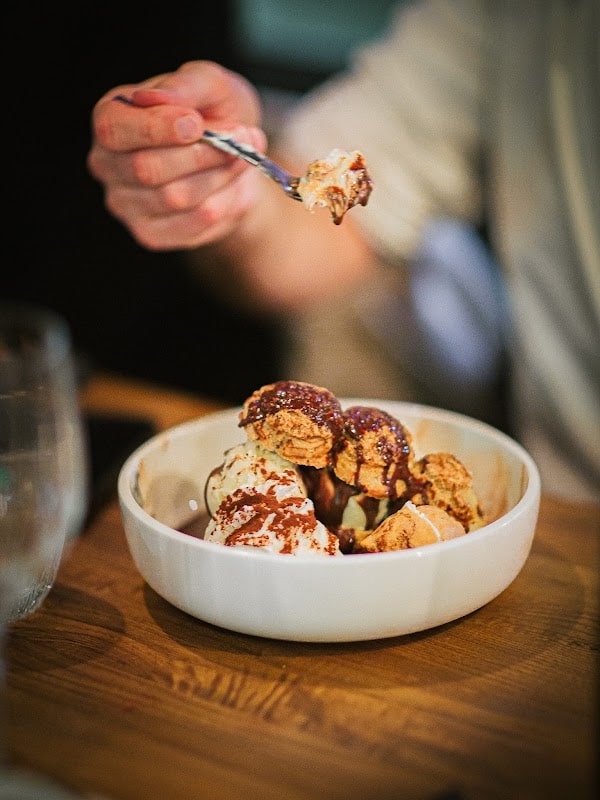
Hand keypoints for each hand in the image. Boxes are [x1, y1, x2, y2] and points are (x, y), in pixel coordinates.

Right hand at [87, 61, 267, 249]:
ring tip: (245, 156)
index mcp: (111, 119)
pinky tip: (236, 185)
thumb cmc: (214, 114)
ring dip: (220, 175)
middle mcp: (107, 165)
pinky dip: (224, 203)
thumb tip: (156, 98)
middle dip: (202, 153)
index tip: (196, 123)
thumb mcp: (210, 84)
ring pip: (175, 198)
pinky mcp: (151, 234)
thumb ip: (186, 85)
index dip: (156, 129)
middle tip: (242, 136)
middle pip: (147, 169)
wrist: (235, 156)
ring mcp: (126, 205)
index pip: (114, 129)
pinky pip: (191, 223)